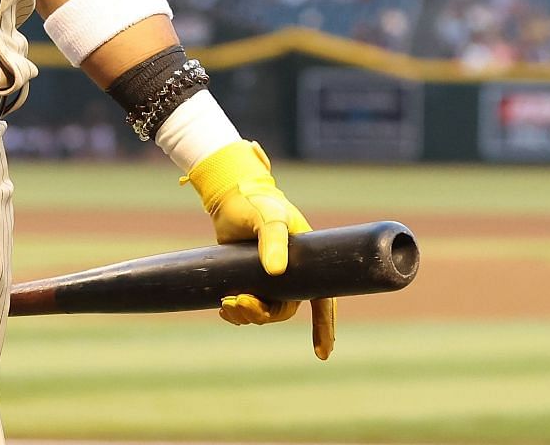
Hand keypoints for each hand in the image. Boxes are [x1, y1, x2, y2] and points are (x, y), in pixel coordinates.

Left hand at [185, 140, 336, 359]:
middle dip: (264, 315)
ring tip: (227, 303)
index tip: (323, 353)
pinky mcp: (249, 278)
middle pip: (286, 309)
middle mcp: (291, 272)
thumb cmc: (256, 202)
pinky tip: (224, 306)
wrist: (229, 196)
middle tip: (240, 303)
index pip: (324, 298)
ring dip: (247, 314)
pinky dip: (237, 311)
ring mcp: (270, 277)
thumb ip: (272, 239)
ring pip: (265, 311)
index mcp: (307, 260)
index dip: (325, 326)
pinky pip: (248, 306)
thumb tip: (275, 272)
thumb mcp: (268, 216)